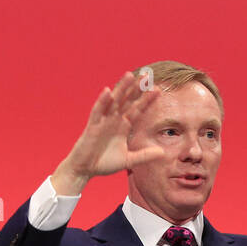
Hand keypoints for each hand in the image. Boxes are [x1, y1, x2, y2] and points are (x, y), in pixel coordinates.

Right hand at [51, 71, 163, 195]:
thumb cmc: (104, 163)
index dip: (146, 100)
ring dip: (121, 89)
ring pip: (113, 101)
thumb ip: (144, 155)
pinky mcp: (92, 126)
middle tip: (147, 76)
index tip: (157, 90)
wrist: (84, 170)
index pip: (137, 110)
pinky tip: (108, 91)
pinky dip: (102, 101)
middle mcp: (114, 120)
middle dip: (136, 89)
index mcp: (123, 126)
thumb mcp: (128, 160)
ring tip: (130, 76)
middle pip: (127, 101)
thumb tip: (162, 152)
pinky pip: (98, 111)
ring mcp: (103, 121)